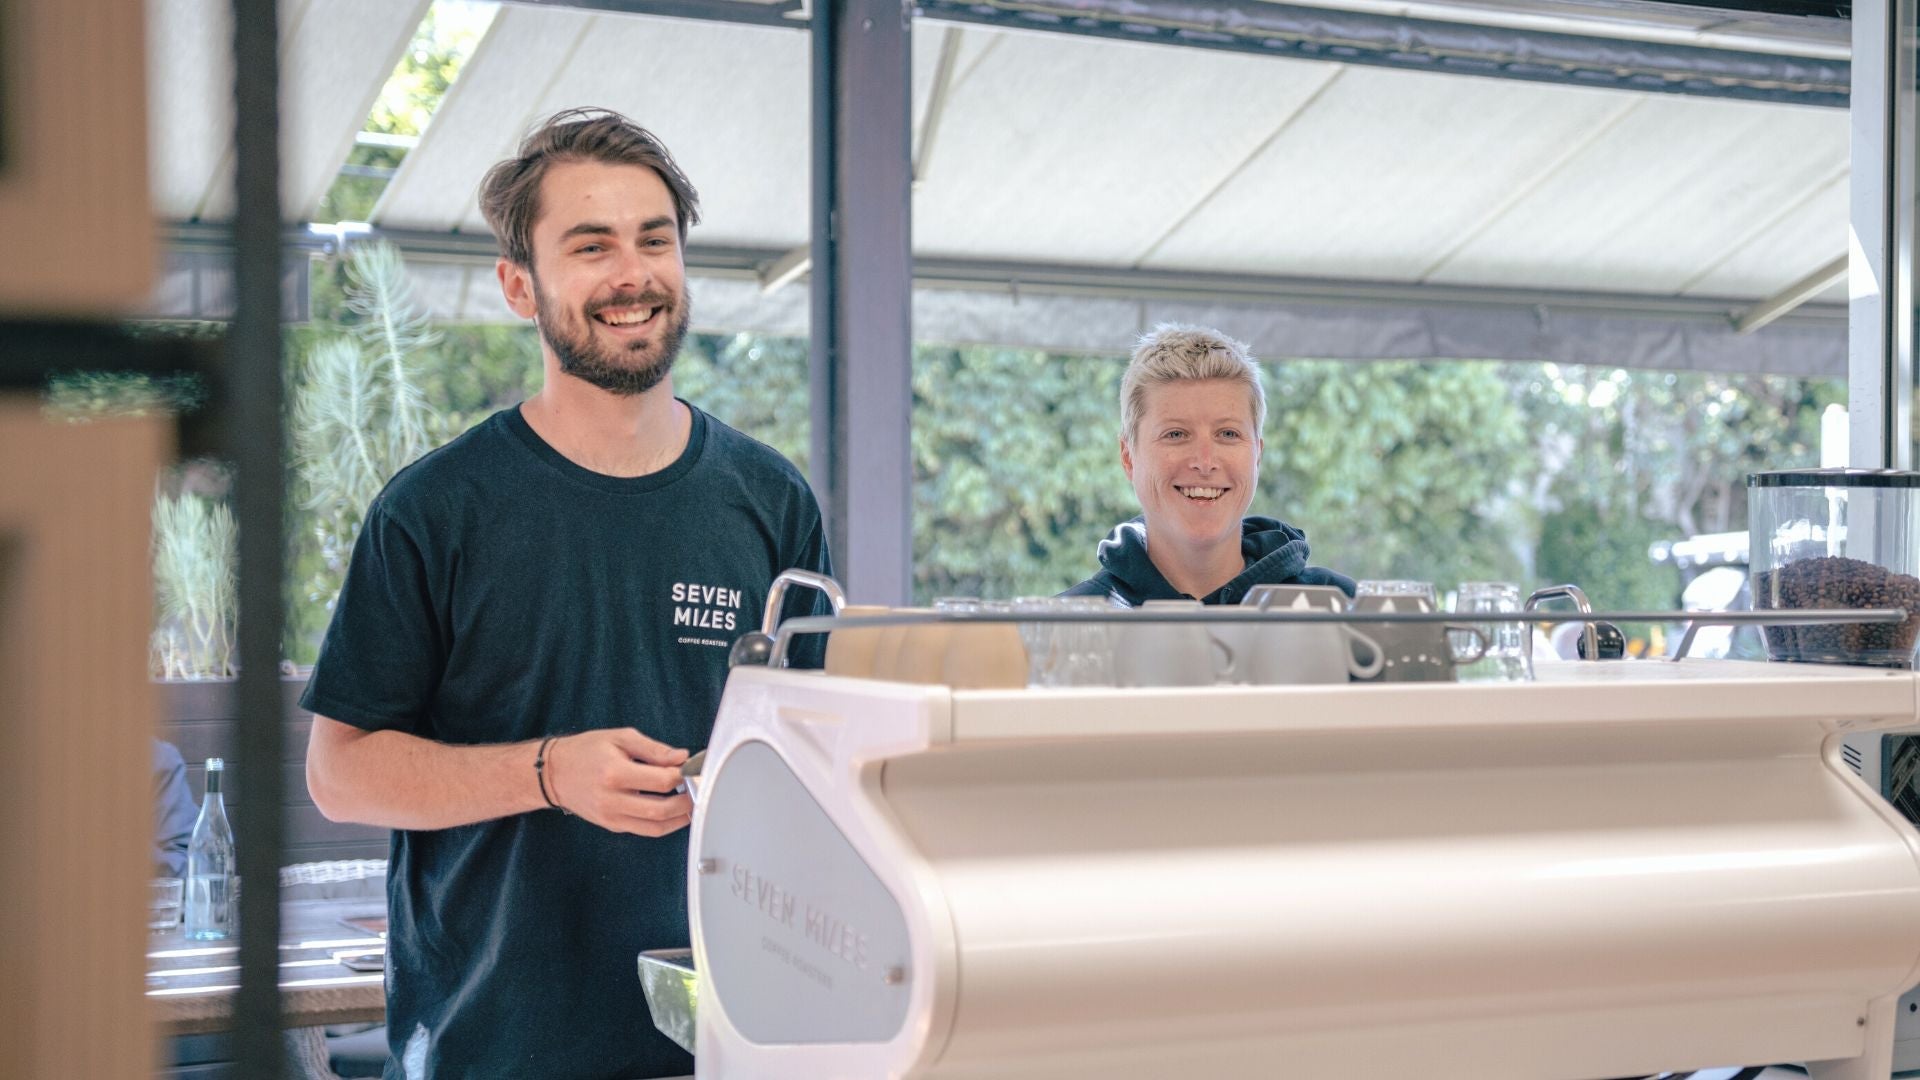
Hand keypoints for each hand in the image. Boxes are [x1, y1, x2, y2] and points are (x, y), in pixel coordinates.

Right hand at [543, 728, 692, 837]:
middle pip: (662, 810)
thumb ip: (654, 749)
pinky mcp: (612, 826)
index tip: (692, 768)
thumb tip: (682, 757)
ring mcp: (611, 817)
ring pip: (656, 827)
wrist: (554, 773)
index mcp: (615, 773)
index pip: (662, 781)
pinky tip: (673, 810)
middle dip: (687, 801)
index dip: (683, 775)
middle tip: (697, 789)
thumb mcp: (620, 738)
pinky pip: (645, 830)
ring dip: (679, 817)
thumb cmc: (586, 751)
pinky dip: (664, 823)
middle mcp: (612, 800)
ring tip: (689, 801)